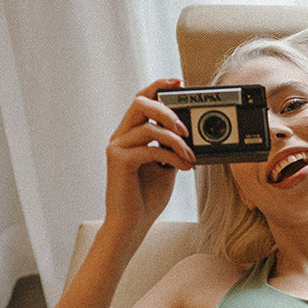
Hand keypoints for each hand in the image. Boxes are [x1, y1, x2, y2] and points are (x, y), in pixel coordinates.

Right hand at [104, 79, 196, 233]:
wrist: (132, 225)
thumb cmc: (147, 198)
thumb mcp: (166, 167)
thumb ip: (172, 148)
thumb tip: (191, 135)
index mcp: (130, 134)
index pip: (141, 99)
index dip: (158, 85)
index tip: (179, 82)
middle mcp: (120, 136)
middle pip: (140, 102)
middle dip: (167, 109)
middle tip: (186, 128)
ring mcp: (117, 147)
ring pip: (147, 126)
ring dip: (175, 139)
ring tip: (190, 154)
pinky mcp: (119, 161)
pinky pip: (150, 148)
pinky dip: (172, 156)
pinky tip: (184, 167)